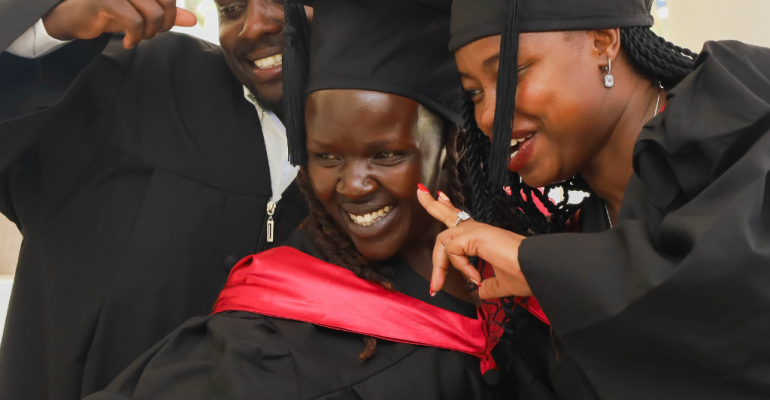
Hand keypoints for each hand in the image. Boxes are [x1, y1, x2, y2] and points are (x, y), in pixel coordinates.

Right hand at [42, 0, 197, 48]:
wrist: (76, 17)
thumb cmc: (111, 13)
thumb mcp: (143, 14)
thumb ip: (167, 15)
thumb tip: (193, 20)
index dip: (171, 16)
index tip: (158, 26)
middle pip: (167, 3)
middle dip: (162, 25)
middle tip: (148, 34)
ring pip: (153, 14)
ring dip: (148, 33)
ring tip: (136, 38)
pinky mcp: (108, 1)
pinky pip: (134, 21)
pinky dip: (134, 37)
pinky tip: (127, 42)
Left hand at [417, 187, 532, 298]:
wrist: (537, 271)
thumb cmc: (526, 275)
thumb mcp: (502, 284)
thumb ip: (488, 286)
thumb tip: (480, 292)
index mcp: (483, 236)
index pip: (462, 221)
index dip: (449, 209)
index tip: (441, 197)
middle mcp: (478, 229)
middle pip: (448, 214)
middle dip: (431, 204)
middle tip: (420, 191)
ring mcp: (475, 230)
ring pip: (443, 239)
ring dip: (438, 264)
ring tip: (436, 285)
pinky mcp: (473, 235)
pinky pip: (453, 252)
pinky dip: (461, 267)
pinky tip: (475, 276)